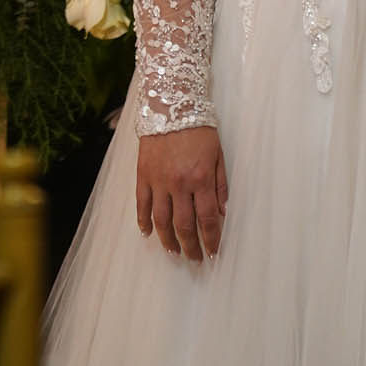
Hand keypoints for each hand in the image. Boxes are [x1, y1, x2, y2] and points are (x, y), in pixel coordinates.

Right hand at [136, 126, 227, 261]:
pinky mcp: (143, 176)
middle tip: (194, 259)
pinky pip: (142, 205)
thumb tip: (222, 212)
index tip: (213, 252)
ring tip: (174, 252)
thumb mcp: (218, 154)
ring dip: (168, 240)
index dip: (211, 239)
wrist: (171, 105)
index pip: (207, 218)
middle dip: (191, 246)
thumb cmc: (199, 128)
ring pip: (162, 221)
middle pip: (184, 225)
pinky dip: (144, 222)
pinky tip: (148, 233)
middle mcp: (179, 184)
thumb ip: (220, 184)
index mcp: (201, 178)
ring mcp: (159, 181)